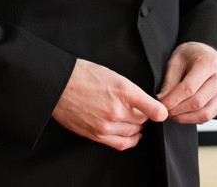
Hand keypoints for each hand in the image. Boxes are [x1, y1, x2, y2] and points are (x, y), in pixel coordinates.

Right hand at [52, 59, 167, 150]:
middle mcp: (117, 109)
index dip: (159, 111)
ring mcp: (107, 124)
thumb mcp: (111, 73)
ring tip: (129, 119)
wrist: (57, 84)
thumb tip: (145, 104)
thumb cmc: (82, 74)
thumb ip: (130, 90)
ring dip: (135, 126)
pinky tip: (132, 136)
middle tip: (136, 109)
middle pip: (143, 120)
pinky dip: (131, 140)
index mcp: (123, 90)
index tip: (159, 111)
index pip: (155, 110)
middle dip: (142, 115)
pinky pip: (122, 143)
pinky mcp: (97, 134)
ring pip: (134, 131)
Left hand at [157, 42, 216, 123]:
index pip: (189, 87)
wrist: (207, 53)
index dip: (173, 99)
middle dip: (178, 110)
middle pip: (198, 101)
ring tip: (173, 115)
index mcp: (210, 63)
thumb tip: (162, 100)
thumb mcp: (176, 60)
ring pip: (206, 113)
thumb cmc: (191, 54)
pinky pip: (211, 114)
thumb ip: (170, 80)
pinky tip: (184, 115)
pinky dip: (195, 118)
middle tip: (165, 112)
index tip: (161, 105)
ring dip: (186, 118)